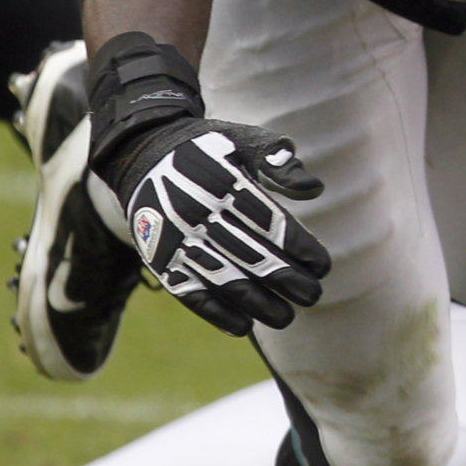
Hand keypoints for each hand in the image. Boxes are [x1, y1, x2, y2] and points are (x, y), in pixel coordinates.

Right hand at [88, 35, 327, 336]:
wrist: (143, 152)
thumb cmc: (208, 147)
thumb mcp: (243, 138)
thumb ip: (277, 159)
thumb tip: (315, 189)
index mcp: (226, 183)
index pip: (270, 223)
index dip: (299, 248)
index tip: (322, 266)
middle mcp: (201, 214)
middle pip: (251, 255)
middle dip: (286, 280)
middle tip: (314, 296)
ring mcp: (178, 239)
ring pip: (223, 279)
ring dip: (257, 303)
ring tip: (286, 318)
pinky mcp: (159, 258)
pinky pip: (188, 291)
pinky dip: (214, 312)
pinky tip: (242, 327)